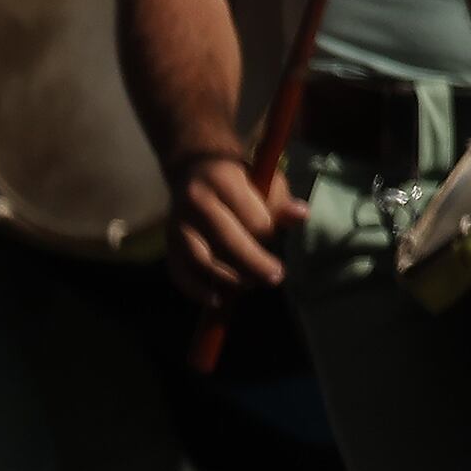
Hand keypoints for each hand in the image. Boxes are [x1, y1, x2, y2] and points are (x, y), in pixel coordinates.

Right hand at [166, 148, 302, 308]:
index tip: (277, 238)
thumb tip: (301, 215)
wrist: (196, 170)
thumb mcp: (265, 181)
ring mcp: (177, 224)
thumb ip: (281, 202)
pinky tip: (217, 300)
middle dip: (254, 263)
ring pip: (201, 260)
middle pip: (226, 241)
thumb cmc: (241, 180)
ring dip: (229, 278)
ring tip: (252, 284)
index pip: (251, 218)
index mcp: (222, 181)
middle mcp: (195, 202)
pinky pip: (179, 272)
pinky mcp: (168, 243)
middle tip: (276, 276)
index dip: (268, 233)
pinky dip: (197, 289)